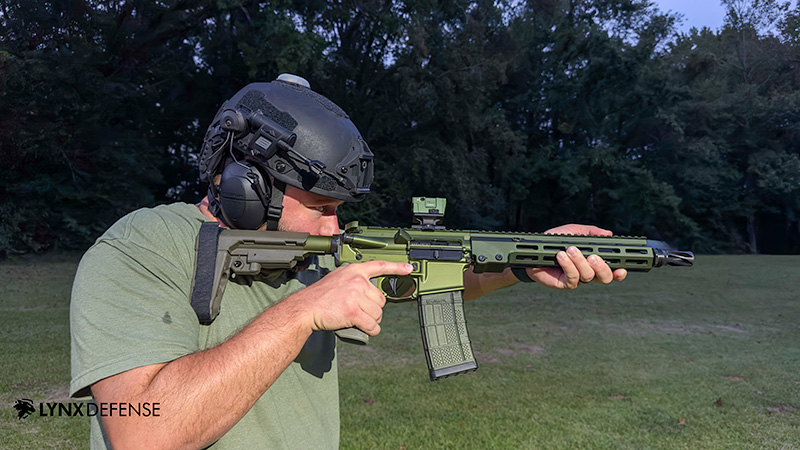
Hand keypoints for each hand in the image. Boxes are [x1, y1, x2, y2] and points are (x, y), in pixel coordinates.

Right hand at [289, 260, 413, 335]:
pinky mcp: (354, 311)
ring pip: (378, 313)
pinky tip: (367, 330)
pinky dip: (372, 330)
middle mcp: (358, 281)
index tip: (409, 268)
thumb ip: (354, 281)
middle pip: (381, 299)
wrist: (306, 308)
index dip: (396, 267)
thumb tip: (368, 292)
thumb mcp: (338, 278)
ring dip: (372, 321)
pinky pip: (372, 324)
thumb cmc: (319, 296)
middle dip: (374, 309)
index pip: (379, 266)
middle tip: (361, 313)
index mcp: (354, 271)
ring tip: (359, 320)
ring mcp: (356, 296)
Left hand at [526, 224, 626, 288]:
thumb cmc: (555, 242)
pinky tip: (561, 256)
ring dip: (580, 261)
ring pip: (588, 276)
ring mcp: (576, 279)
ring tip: (570, 249)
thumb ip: (591, 232)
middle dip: (602, 267)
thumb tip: (608, 233)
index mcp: (593, 262)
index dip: (619, 272)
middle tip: (593, 256)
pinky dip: (568, 265)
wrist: (534, 250)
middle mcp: (587, 272)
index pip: (612, 270)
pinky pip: (572, 277)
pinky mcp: (564, 283)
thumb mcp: (574, 232)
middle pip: (605, 278)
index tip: (621, 268)